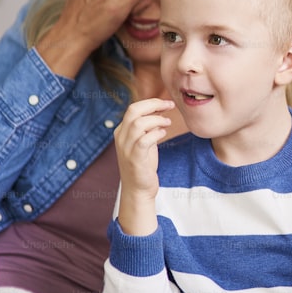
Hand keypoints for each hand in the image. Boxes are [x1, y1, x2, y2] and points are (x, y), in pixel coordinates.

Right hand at [114, 98, 172, 235]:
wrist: (138, 190)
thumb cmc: (143, 164)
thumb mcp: (145, 141)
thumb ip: (149, 127)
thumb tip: (160, 110)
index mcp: (122, 131)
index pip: (133, 108)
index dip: (152, 102)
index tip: (167, 103)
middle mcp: (121, 138)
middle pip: (133, 111)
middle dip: (153, 104)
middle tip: (170, 105)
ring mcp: (126, 148)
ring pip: (138, 124)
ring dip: (156, 119)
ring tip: (168, 123)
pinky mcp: (135, 159)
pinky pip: (144, 140)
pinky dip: (155, 134)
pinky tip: (164, 134)